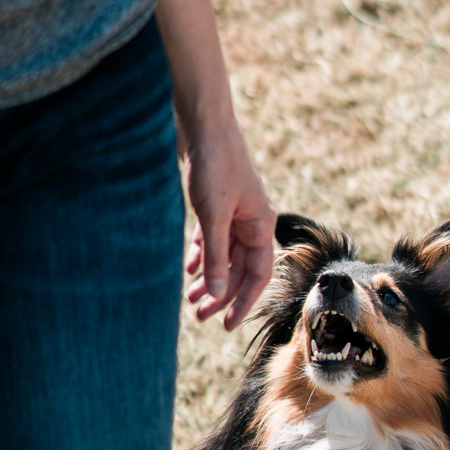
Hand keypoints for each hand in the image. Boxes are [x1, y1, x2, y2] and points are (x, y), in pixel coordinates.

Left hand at [183, 120, 274, 329]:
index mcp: (261, 225)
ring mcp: (232, 214)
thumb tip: (218, 294)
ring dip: (209, 278)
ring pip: (223, 256)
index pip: (258, 274)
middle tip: (200, 315)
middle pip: (239, 269)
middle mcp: (250, 222)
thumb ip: (217, 257)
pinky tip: (188, 269)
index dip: (244, 301)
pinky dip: (201, 255)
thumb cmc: (215, 166)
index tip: (227, 324)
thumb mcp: (214, 217)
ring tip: (190, 298)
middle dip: (221, 293)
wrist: (203, 125)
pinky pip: (211, 239)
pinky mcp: (214, 204)